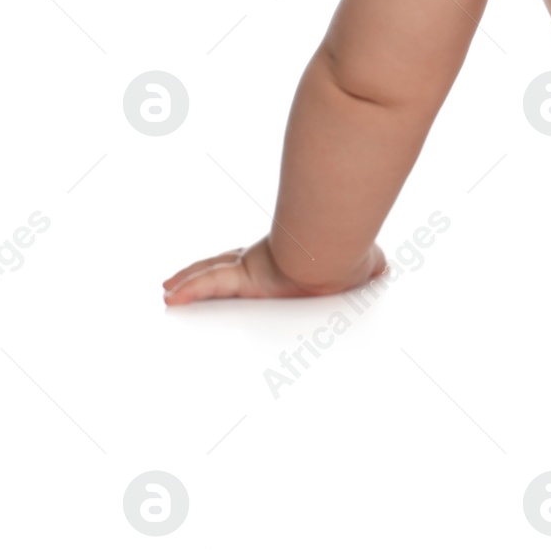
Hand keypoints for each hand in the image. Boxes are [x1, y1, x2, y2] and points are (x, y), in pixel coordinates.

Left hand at [162, 236, 386, 304]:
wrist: (337, 253)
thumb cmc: (349, 256)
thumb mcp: (363, 265)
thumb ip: (367, 266)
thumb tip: (383, 267)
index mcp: (287, 261)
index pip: (257, 263)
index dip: (240, 266)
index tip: (232, 270)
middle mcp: (265, 262)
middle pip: (227, 265)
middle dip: (206, 271)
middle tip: (183, 280)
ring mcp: (251, 269)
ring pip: (211, 274)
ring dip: (188, 282)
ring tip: (167, 291)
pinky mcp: (243, 277)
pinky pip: (208, 284)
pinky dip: (188, 288)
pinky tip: (168, 296)